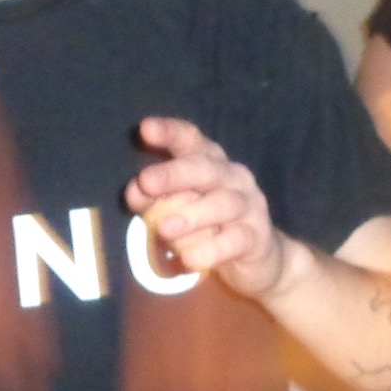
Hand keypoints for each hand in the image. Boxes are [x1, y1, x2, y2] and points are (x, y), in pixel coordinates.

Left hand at [124, 117, 299, 302]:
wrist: (254, 262)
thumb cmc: (206, 227)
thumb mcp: (176, 210)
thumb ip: (153, 199)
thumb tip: (134, 192)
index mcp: (209, 163)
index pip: (191, 140)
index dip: (170, 133)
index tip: (145, 128)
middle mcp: (232, 177)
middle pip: (205, 168)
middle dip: (174, 174)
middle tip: (146, 181)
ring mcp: (248, 206)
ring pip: (222, 204)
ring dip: (191, 215)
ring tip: (163, 230)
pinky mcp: (257, 238)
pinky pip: (234, 240)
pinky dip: (210, 249)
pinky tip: (189, 259)